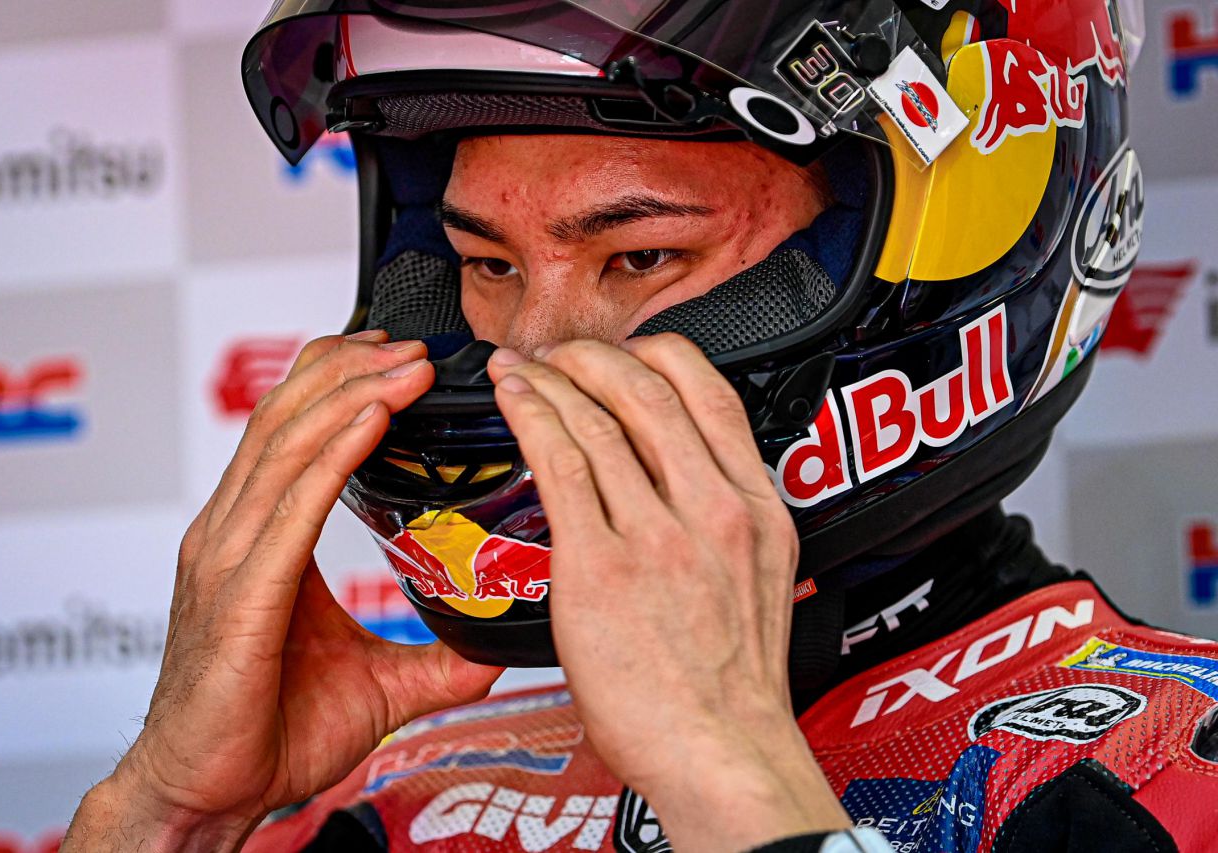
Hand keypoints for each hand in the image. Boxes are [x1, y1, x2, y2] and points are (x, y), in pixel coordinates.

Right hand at [64, 333, 501, 851]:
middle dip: (353, 370)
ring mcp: (228, 558)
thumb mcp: (373, 682)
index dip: (338, 381)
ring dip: (353, 395)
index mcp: (256, 539)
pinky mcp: (237, 595)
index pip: (290, 432)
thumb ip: (431, 655)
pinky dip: (332, 456)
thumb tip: (494, 644)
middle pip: (288, 418)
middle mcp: (233, 533)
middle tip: (414, 345)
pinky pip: (290, 509)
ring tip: (409, 365)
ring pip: (288, 446)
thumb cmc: (267, 731)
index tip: (395, 354)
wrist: (207, 792)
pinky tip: (372, 419)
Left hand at [487, 335, 849, 852]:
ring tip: (520, 369)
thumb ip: (720, 521)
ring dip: (550, 379)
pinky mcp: (602, 566)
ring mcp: (660, 535)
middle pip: (649, 387)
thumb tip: (674, 485)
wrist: (722, 754)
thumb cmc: (732, 687)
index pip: (709, 391)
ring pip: (599, 418)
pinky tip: (512, 401)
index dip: (655, 354)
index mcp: (757, 506)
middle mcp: (714, 508)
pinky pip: (561, 465)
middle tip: (557, 353)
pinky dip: (531, 418)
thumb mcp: (755, 580)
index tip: (621, 355)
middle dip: (592, 356)